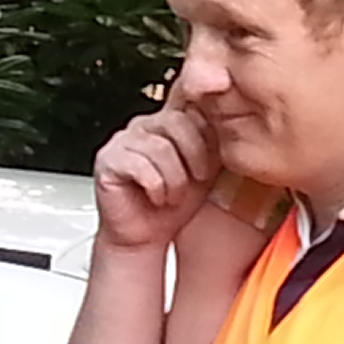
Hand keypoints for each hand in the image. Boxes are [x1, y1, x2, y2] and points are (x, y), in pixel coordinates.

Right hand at [92, 100, 219, 251]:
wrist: (145, 237)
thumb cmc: (174, 205)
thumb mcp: (207, 169)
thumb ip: (216, 142)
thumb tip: (235, 123)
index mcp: (168, 122)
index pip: (191, 106)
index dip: (205, 139)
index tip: (207, 169)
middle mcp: (144, 125)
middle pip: (177, 122)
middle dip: (194, 157)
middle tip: (195, 182)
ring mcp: (123, 140)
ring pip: (161, 147)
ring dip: (174, 180)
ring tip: (173, 196)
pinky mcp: (107, 160)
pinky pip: (139, 165)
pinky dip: (155, 187)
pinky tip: (156, 198)